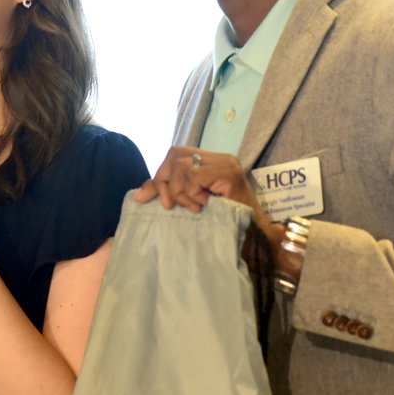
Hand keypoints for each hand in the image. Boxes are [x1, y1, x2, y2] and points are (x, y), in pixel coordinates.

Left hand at [133, 147, 289, 273]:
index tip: (153, 199)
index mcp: (212, 161)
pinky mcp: (229, 174)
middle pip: (175, 155)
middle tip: (170, 205)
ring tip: (194, 207)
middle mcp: (221, 158)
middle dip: (165, 181)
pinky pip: (194, 176)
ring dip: (181, 192)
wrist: (256, 239)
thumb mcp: (190, 204)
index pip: (176, 155)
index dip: (160, 175)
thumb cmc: (224, 224)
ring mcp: (227, 164)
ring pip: (182, 166)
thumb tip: (137, 195)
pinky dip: (191, 194)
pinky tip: (202, 206)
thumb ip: (169, 194)